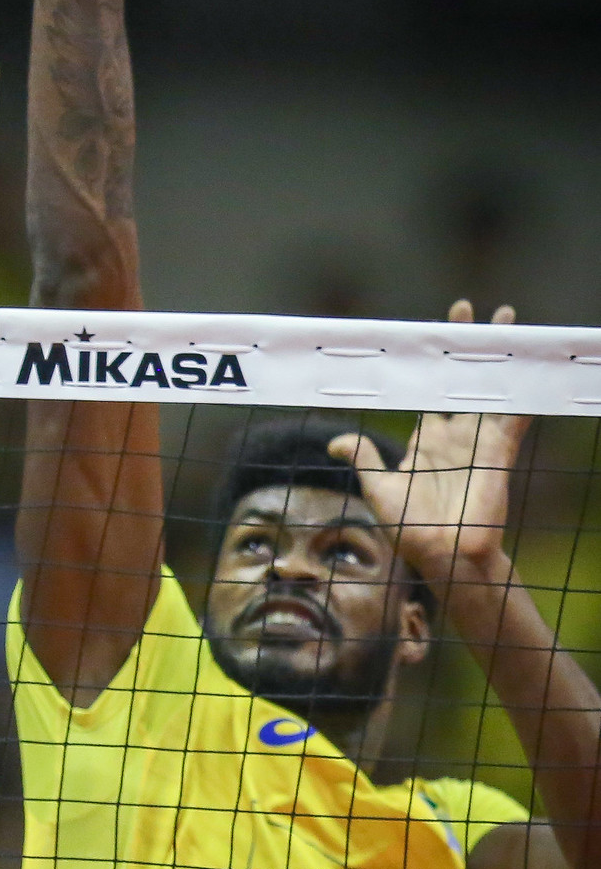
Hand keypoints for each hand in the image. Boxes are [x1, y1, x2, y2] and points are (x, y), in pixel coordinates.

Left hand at [329, 301, 529, 589]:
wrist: (443, 558)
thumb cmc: (411, 531)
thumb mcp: (379, 492)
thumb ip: (365, 461)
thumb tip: (338, 440)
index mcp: (425, 442)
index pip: (425, 392)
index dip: (425, 365)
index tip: (423, 335)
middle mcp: (453, 435)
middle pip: (459, 380)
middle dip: (462, 346)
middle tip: (466, 310)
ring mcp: (477, 442)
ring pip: (488, 387)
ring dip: (495, 356)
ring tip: (506, 321)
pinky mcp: (498, 453)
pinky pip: (512, 415)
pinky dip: (521, 390)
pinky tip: (530, 364)